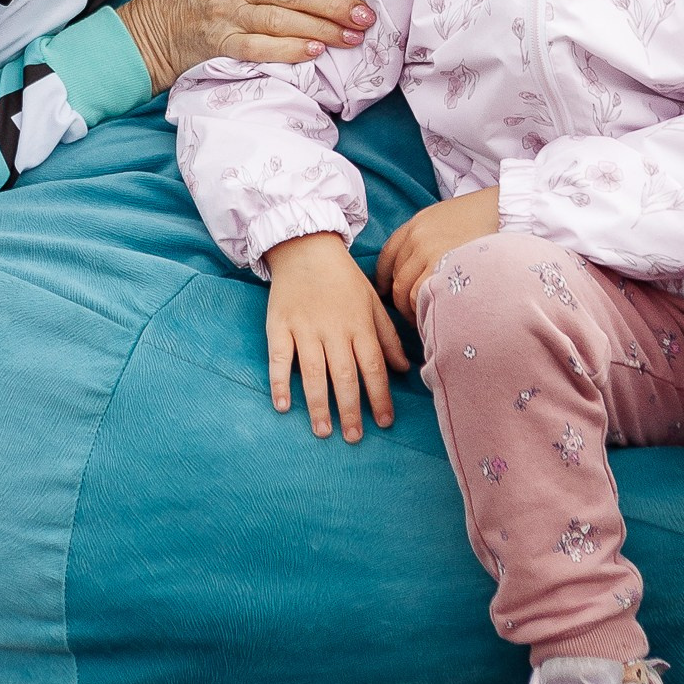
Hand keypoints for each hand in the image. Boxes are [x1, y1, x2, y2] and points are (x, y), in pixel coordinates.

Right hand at [118, 0, 373, 91]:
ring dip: (321, 30)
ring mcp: (226, 15)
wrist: (151, 26)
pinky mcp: (221, 45)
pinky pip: (261, 49)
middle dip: (332, 2)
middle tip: (364, 13)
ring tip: (352, 36)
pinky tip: (314, 52)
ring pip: (281, 21)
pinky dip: (289, 51)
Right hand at [263, 231, 407, 440]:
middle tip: (353, 437)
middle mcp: (334, 329)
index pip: (374, 367)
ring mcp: (304, 328)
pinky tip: (282, 406)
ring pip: (314, 372)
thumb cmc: (343, 278)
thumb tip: (405, 369)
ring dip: (318, 404)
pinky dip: (279, 382)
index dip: (381, 396)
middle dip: (351, 409)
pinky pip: (279, 358)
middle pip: (345, 375)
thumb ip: (387, 336)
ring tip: (323, 431)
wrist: (306, 246)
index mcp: (359, 325)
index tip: (385, 422)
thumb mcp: (372, 301)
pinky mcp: (278, 325)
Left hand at [376, 189, 502, 326]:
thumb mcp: (441, 218)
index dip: (384, 279)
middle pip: (397, 279)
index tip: (387, 292)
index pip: (386, 257)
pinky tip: (434, 314)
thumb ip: (423, 239)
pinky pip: (421, 295)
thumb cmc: (478, 217)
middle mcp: (416, 238)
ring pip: (406, 292)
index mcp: (414, 225)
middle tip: (411, 313)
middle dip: (400, 302)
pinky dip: (423, 309)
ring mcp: (428, 252)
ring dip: (412, 309)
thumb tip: (415, 269)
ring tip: (424, 317)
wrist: (502, 209)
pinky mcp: (443, 265)